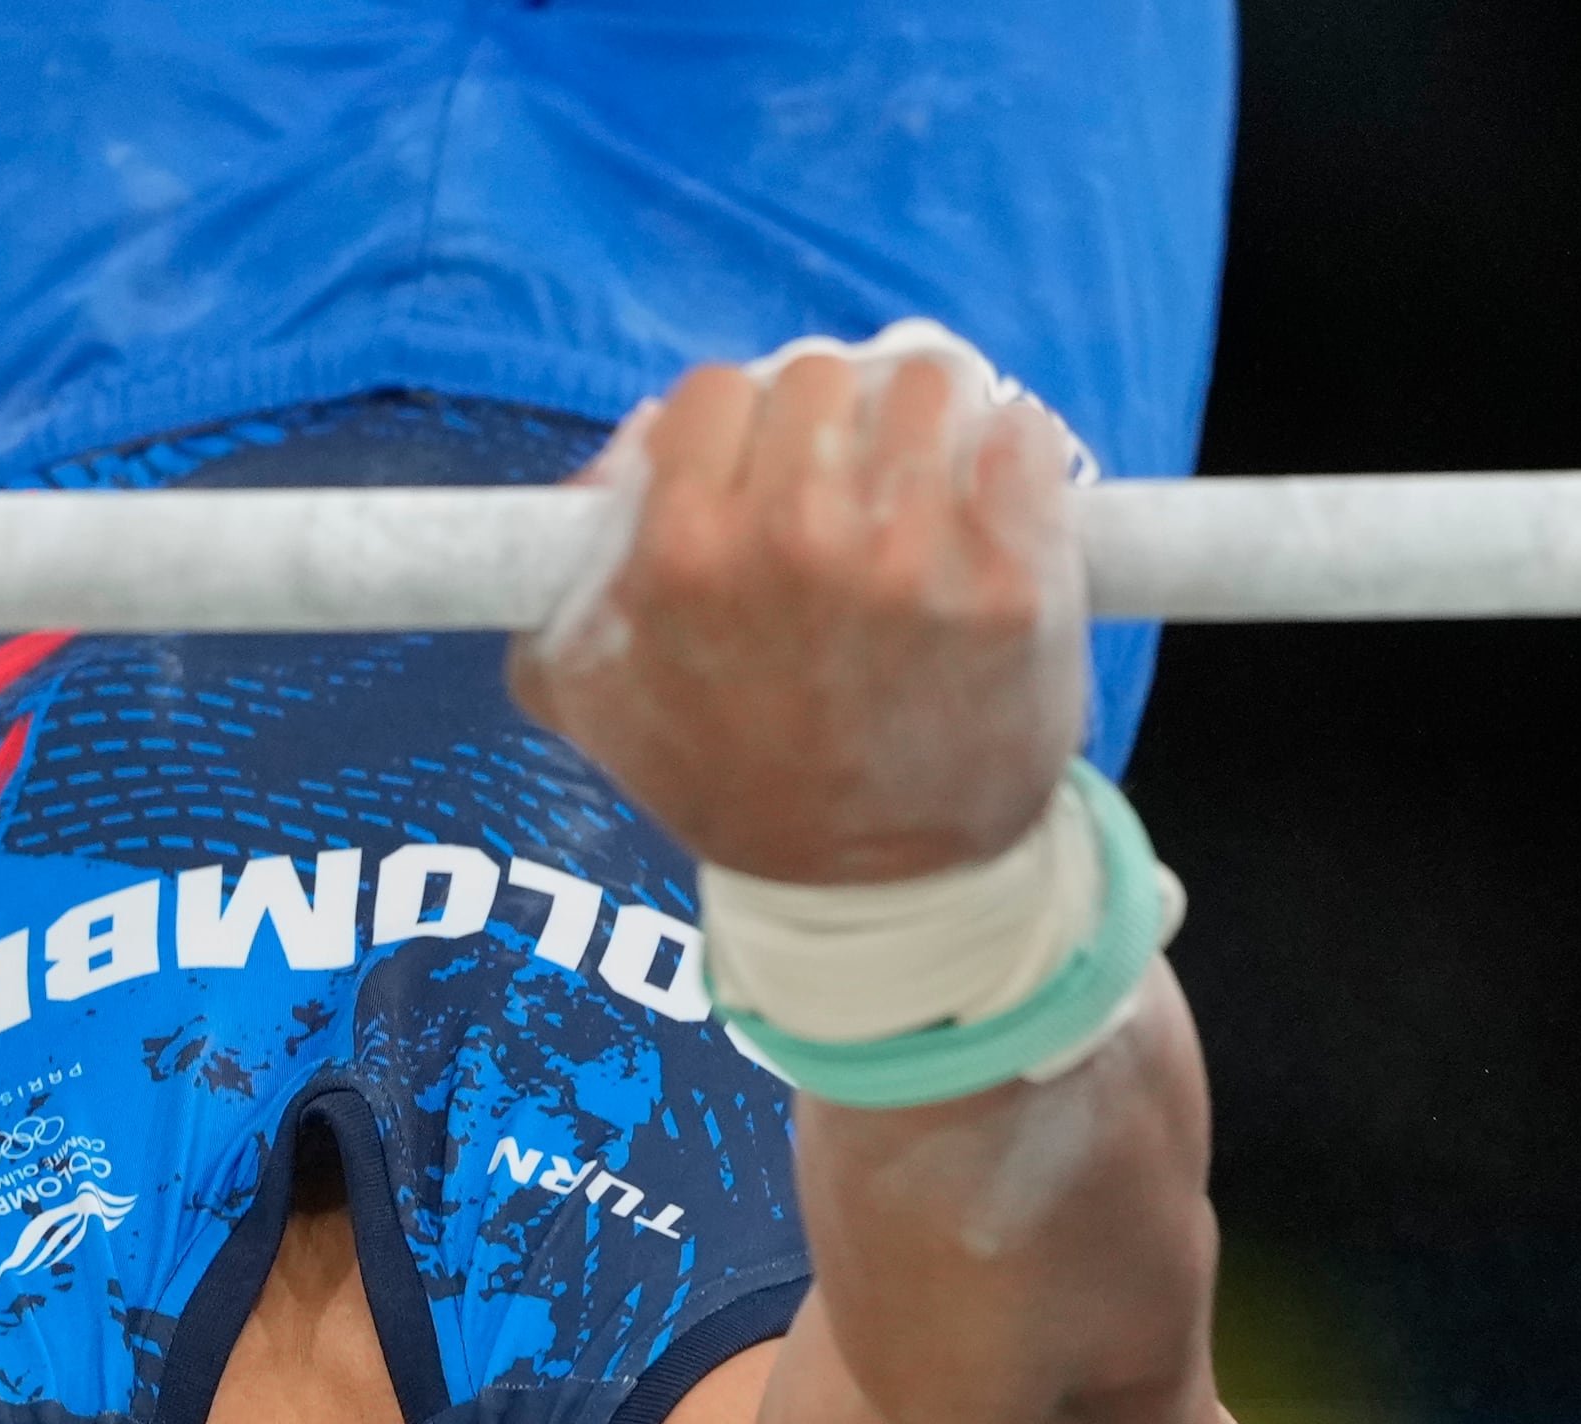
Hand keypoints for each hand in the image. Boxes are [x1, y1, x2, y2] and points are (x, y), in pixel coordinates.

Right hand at [506, 345, 1087, 885]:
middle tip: (849, 487)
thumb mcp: (596, 699)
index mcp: (683, 553)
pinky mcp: (1017, 579)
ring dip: (925, 424)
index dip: (737, 431)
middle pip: (821, 375)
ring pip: (926, 383)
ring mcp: (916, 559)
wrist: (876, 890)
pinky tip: (990, 511)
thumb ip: (557, 573)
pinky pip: (1023, 431)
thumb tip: (620, 454)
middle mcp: (797, 541)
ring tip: (922, 492)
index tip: (764, 477)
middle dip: (833, 423)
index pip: (713, 393)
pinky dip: (1011, 455)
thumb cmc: (735, 780)